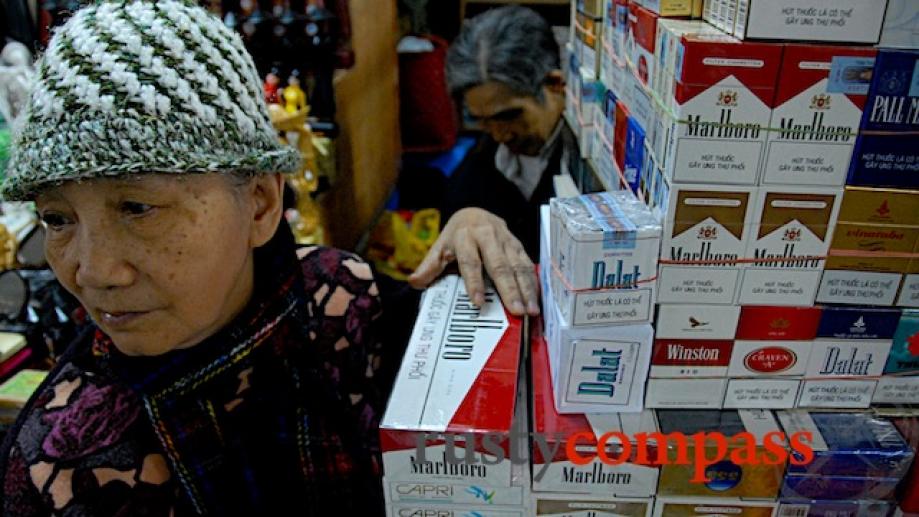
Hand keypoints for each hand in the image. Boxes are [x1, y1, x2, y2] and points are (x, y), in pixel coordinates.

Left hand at [408, 208, 539, 316]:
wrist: (475, 212)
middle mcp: (488, 236)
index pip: (470, 262)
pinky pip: (528, 263)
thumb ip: (429, 266)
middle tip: (516, 311)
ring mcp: (506, 239)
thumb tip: (414, 282)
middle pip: (500, 265)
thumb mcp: (439, 247)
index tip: (479, 302)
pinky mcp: (518, 244)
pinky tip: (536, 299)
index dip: (474, 282)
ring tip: (530, 310)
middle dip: (509, 289)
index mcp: (465, 236)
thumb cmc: (456, 236)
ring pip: (518, 265)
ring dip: (526, 289)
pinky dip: (533, 282)